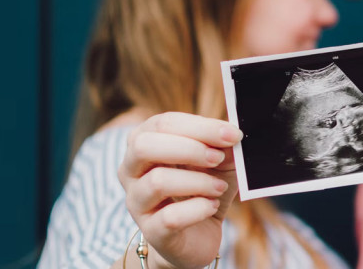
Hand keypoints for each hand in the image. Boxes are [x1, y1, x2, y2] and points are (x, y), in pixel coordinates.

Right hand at [118, 112, 242, 268]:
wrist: (197, 238)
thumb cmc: (203, 191)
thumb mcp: (218, 163)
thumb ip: (223, 146)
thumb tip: (232, 133)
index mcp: (143, 143)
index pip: (162, 124)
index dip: (200, 126)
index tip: (232, 134)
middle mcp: (130, 171)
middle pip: (144, 146)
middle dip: (189, 149)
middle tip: (218, 158)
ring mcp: (136, 202)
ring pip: (157, 182)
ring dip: (198, 181)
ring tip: (219, 188)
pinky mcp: (151, 231)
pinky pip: (170, 217)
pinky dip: (198, 209)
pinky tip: (212, 207)